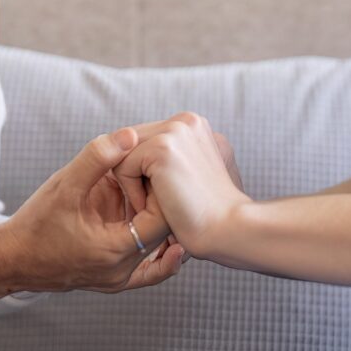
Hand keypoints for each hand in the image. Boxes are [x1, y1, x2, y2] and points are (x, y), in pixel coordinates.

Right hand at [0, 130, 185, 298]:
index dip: (165, 191)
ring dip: (164, 224)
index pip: (162, 219)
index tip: (160, 169)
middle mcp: (121, 272)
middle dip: (168, 204)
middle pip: (166, 236)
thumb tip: (130, 135)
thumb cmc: (34, 224)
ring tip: (173, 197)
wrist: (11, 259)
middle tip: (172, 178)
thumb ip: (96, 159)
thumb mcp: (64, 186)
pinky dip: (162, 253)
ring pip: (160, 251)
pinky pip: (150, 270)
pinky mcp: (115, 279)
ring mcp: (119, 279)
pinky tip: (173, 239)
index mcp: (113, 251)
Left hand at [114, 113, 249, 257]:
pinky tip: (157, 206)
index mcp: (193, 126)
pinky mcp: (163, 147)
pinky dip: (132, 193)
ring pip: (123, 154)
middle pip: (129, 143)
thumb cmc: (209, 212)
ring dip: (133, 185)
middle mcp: (186, 121)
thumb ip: (169, 158)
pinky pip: (122, 167)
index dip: (142, 171)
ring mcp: (176, 131)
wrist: (228, 230)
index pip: (143, 138)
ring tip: (161, 204)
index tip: (166, 195)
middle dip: (134, 175)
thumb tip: (130, 149)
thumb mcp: (189, 174)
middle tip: (161, 203)